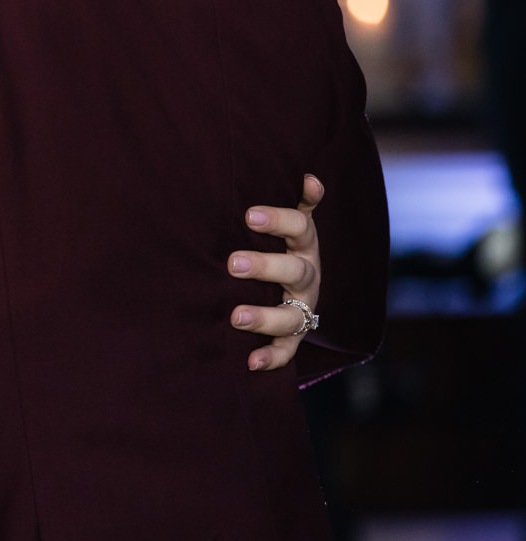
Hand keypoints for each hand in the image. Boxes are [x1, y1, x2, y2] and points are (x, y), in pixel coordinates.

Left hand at [228, 174, 323, 371]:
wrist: (291, 286)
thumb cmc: (278, 243)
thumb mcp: (289, 222)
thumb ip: (296, 201)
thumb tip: (309, 177)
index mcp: (303, 243)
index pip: (299, 227)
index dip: (278, 221)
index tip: (248, 215)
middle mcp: (307, 275)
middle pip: (294, 271)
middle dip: (265, 267)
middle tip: (232, 263)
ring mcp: (302, 308)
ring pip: (291, 315)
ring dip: (264, 317)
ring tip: (235, 317)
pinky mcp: (294, 336)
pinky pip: (286, 350)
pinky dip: (271, 358)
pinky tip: (250, 363)